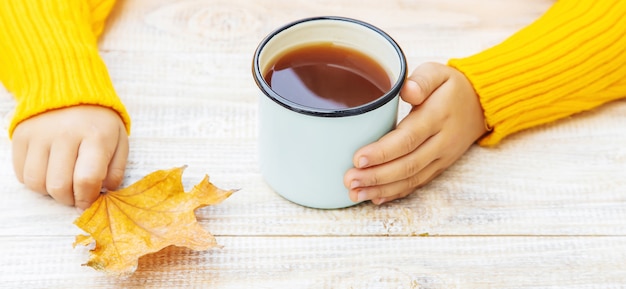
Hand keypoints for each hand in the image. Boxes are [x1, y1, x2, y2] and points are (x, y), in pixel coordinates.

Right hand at [12, 105, 128, 209]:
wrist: (71, 90)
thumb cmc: (99, 123)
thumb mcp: (120, 142)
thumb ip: (116, 170)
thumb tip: (104, 194)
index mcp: (95, 136)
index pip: (86, 179)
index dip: (87, 199)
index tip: (89, 203)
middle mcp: (64, 134)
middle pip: (59, 186)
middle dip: (70, 200)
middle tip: (77, 195)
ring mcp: (39, 134)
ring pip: (37, 183)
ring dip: (51, 193)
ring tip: (64, 183)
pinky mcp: (21, 136)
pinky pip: (22, 174)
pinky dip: (35, 182)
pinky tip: (49, 172)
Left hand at [344, 62, 487, 204]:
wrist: (482, 105)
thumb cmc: (451, 87)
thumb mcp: (438, 72)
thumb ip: (423, 80)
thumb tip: (407, 90)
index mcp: (437, 116)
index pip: (408, 138)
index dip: (383, 151)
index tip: (358, 158)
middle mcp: (442, 141)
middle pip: (407, 164)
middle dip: (376, 176)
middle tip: (350, 180)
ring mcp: (442, 157)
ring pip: (412, 178)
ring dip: (382, 189)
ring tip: (355, 193)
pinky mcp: (440, 167)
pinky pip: (418, 183)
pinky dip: (396, 193)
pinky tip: (375, 197)